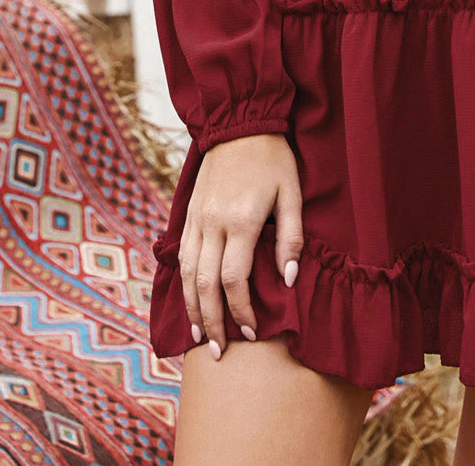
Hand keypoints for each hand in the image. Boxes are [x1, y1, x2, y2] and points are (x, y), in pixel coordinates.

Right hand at [178, 132, 302, 358]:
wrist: (238, 123)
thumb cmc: (273, 159)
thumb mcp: (292, 193)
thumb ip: (290, 238)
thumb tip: (288, 280)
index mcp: (241, 220)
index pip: (234, 280)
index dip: (242, 312)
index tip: (252, 333)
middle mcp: (212, 223)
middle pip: (204, 285)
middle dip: (212, 322)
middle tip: (220, 351)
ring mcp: (196, 218)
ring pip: (186, 273)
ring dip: (192, 308)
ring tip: (200, 336)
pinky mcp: (188, 212)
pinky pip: (181, 255)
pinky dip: (183, 283)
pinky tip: (189, 300)